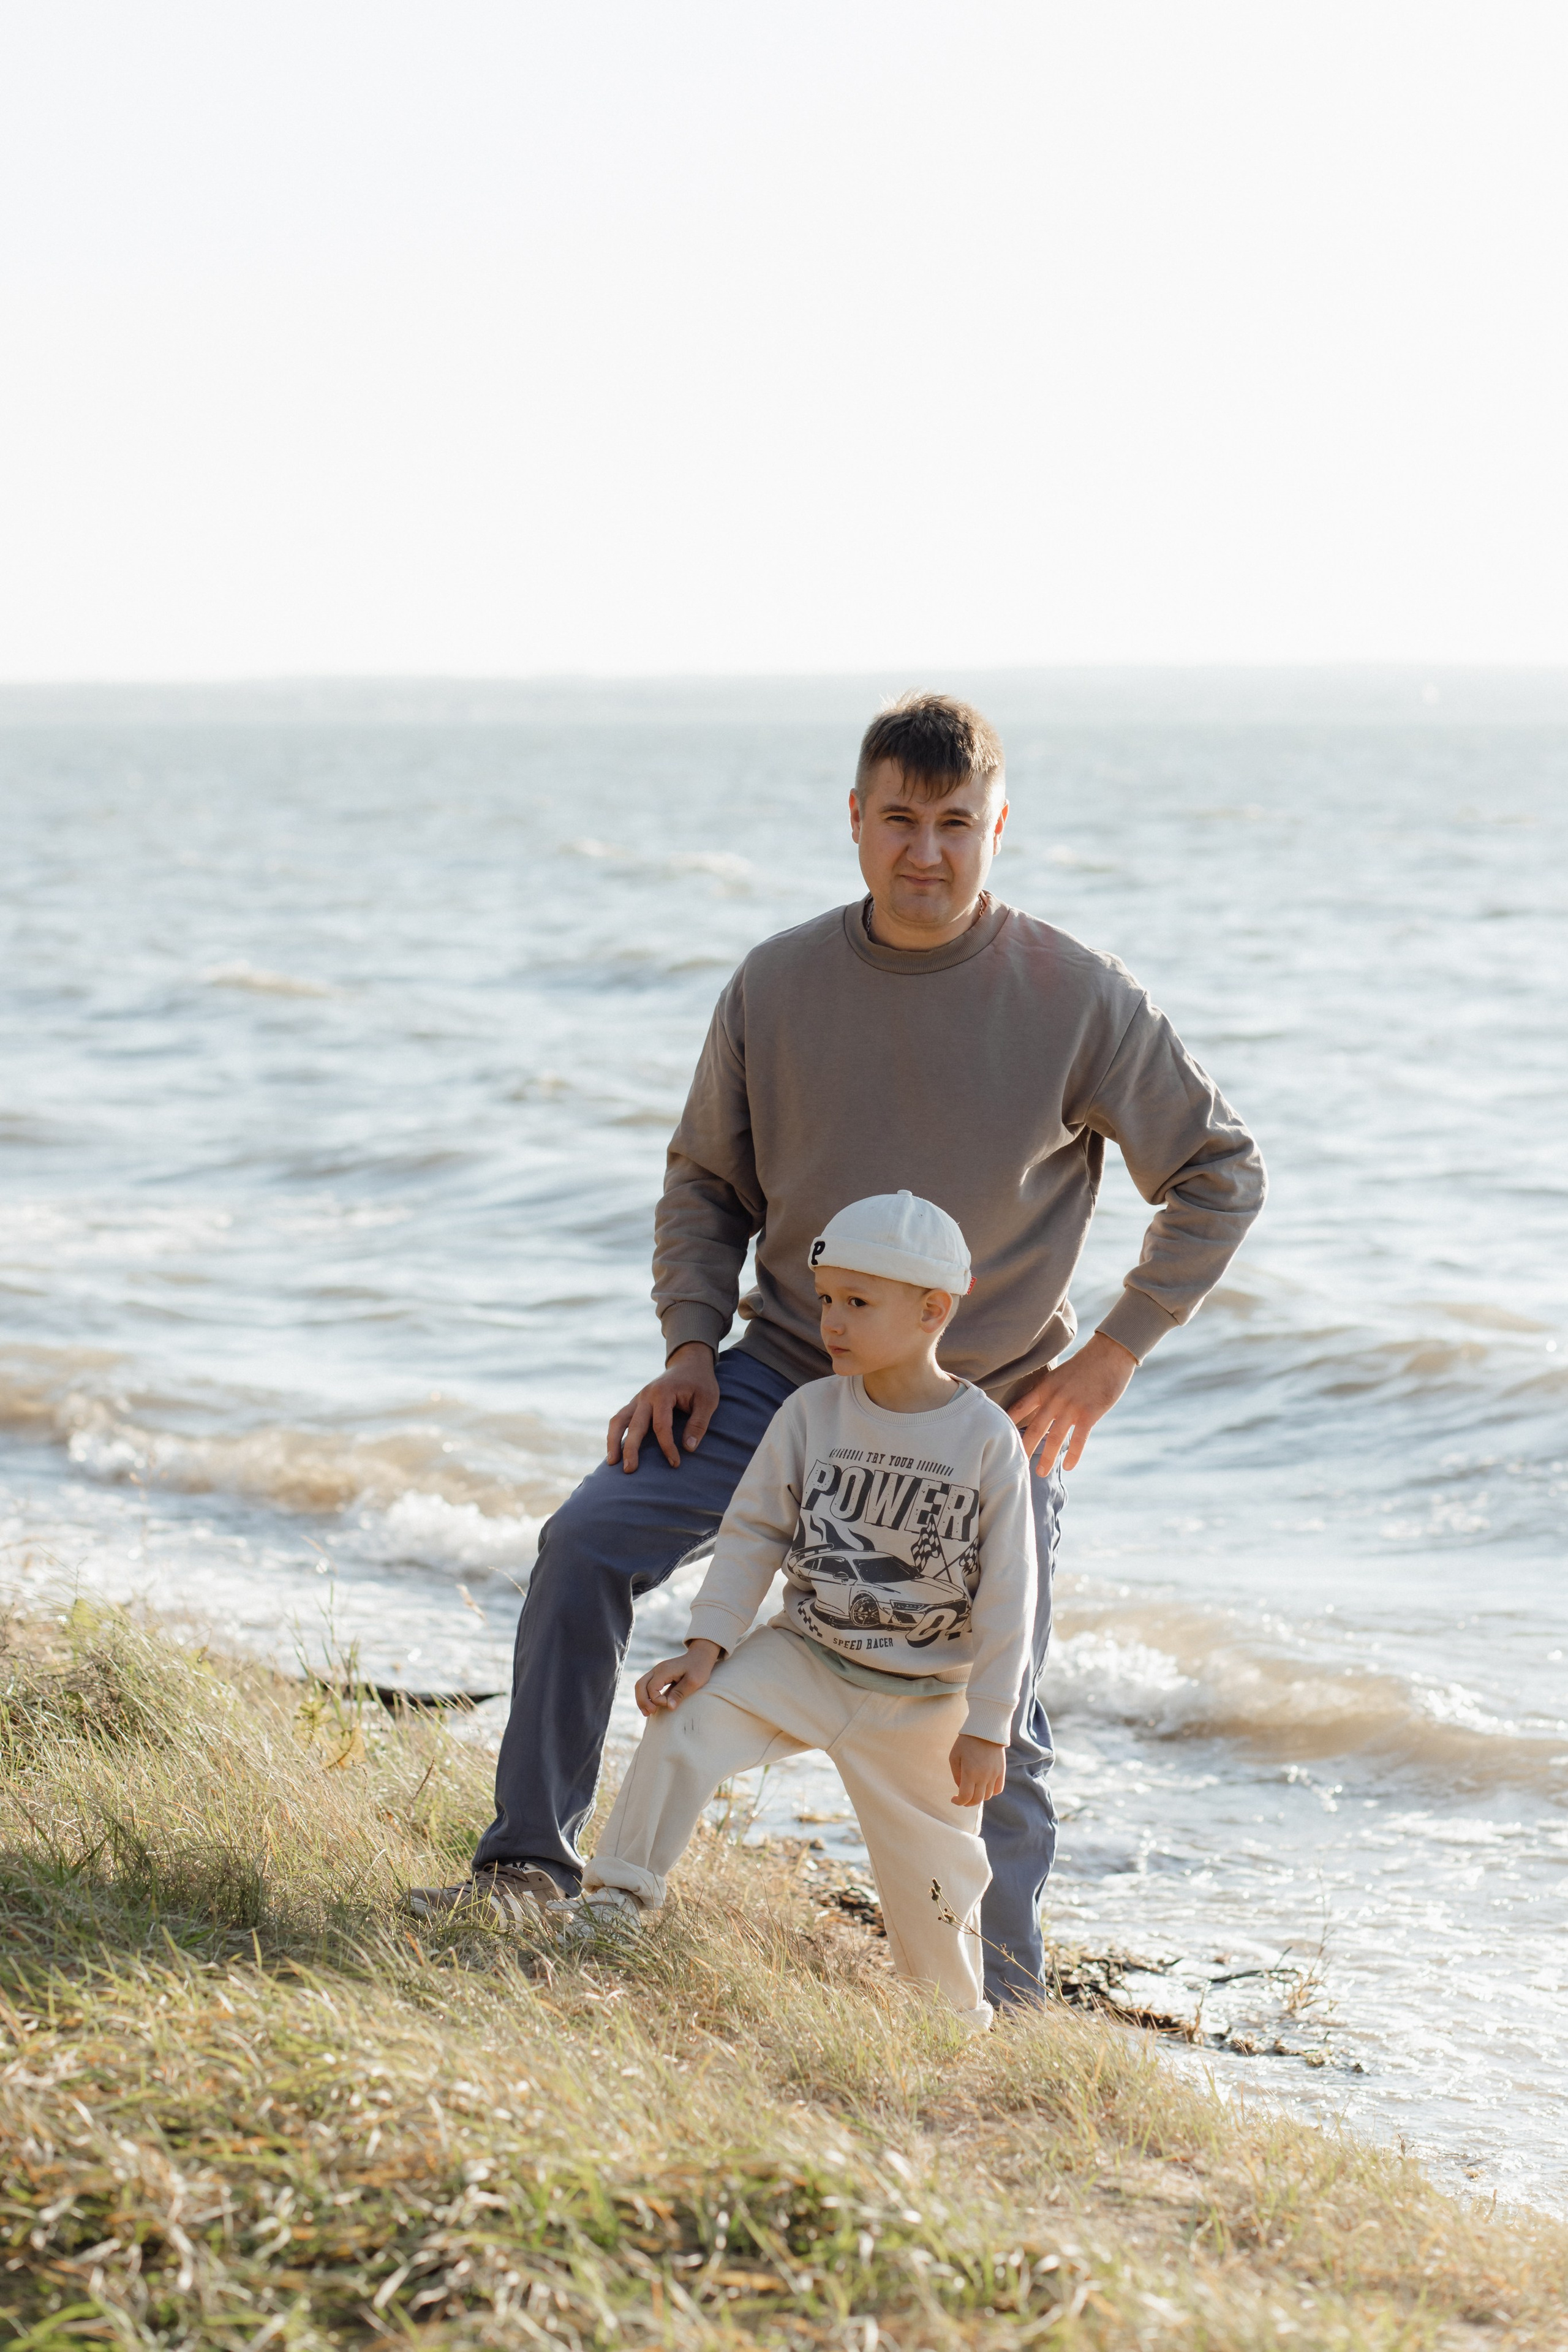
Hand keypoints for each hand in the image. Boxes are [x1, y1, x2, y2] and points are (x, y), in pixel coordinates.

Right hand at [607, 1343, 719, 1472]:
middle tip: (629, 1470)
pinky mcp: (636, 1403)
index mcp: (663, 1393)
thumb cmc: (701, 1383)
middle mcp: (646, 1395)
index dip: (667, 1446)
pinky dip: (615, 1434)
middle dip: (630, 1449)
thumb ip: (699, 1423)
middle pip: (634, 1425)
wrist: (689, 1363)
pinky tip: (615, 1451)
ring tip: (612, 1463)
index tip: (675, 1463)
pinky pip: (621, 1419)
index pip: (661, 1426)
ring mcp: (638, 1399)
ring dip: (613, 1441)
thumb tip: (688, 1448)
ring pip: (619, 1420)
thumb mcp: (708, 1400)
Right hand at [635, 1638, 721, 1716]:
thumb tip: (669, 1706)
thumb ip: (680, 1693)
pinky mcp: (659, 1676)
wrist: (700, 1656)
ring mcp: (657, 1672)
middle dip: (642, 1701)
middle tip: (650, 1713)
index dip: (657, 1700)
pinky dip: (646, 1696)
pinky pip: (646, 1686)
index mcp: (664, 1670)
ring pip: (640, 1685)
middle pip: (640, 1685)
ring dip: (642, 1700)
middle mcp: (657, 1670)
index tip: (668, 1704)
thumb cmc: (699, 1668)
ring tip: (648, 1713)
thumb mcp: (694, 1681)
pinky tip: (651, 1706)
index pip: (651, 1688)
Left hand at [949, 1733, 1005, 1806]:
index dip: (958, 1802)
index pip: (965, 1797)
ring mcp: (994, 1774)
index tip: (953, 1799)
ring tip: (972, 1790)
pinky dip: (990, 1792)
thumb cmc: (966, 1742)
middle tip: (962, 1798)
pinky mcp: (1001, 1771)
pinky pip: (998, 1789)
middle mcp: (983, 1776)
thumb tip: (961, 1789)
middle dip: (968, 1802)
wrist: (986, 1729)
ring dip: (979, 1797)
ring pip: (988, 1796)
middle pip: (977, 1800)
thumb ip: (956, 1775)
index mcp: (970, 1772)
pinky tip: (984, 1787)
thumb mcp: (954, 1756)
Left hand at [1008, 1329, 1135, 1474]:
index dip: (1008, 1422)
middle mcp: (1054, 1399)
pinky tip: (1069, 1467)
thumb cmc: (1086, 1364)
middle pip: (1035, 1428)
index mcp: (1044, 1388)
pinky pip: (1078, 1440)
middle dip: (1024, 1448)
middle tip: (1015, 1464)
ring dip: (1046, 1458)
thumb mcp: (1060, 1374)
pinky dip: (1073, 1455)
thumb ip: (1050, 1392)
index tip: (996, 1434)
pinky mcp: (1089, 1414)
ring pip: (1054, 1438)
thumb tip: (1043, 1408)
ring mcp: (1071, 1407)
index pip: (1020, 1407)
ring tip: (1040, 1472)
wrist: (1108, 1353)